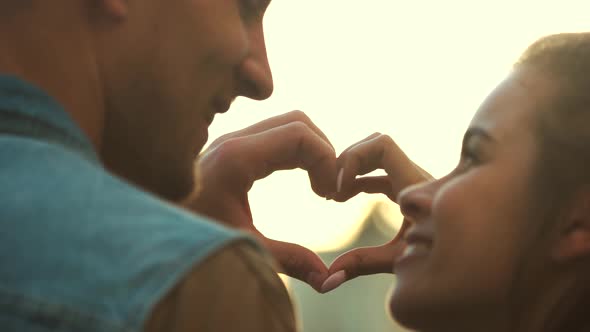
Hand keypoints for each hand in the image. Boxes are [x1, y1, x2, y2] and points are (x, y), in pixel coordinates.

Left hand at [184, 111, 337, 291]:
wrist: (149, 231)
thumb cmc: (191, 237)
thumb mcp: (244, 247)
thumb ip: (288, 259)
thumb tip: (328, 278)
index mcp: (237, 158)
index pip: (299, 135)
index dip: (326, 160)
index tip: (331, 195)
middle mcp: (234, 141)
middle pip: (298, 122)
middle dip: (323, 152)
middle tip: (329, 191)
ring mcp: (233, 141)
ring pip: (288, 125)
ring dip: (312, 151)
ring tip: (319, 188)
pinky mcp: (233, 149)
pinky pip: (276, 136)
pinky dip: (297, 152)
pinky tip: (302, 182)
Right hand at [321, 133, 431, 292]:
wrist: (469, 260)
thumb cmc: (439, 259)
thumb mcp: (399, 260)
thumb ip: (364, 264)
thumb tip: (330, 276)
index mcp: (414, 184)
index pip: (382, 145)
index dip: (354, 159)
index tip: (339, 190)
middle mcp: (413, 175)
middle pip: (374, 144)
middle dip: (348, 160)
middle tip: (328, 190)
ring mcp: (410, 180)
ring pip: (374, 155)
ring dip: (350, 169)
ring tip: (331, 195)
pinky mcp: (405, 188)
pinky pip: (375, 173)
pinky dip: (356, 180)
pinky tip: (340, 198)